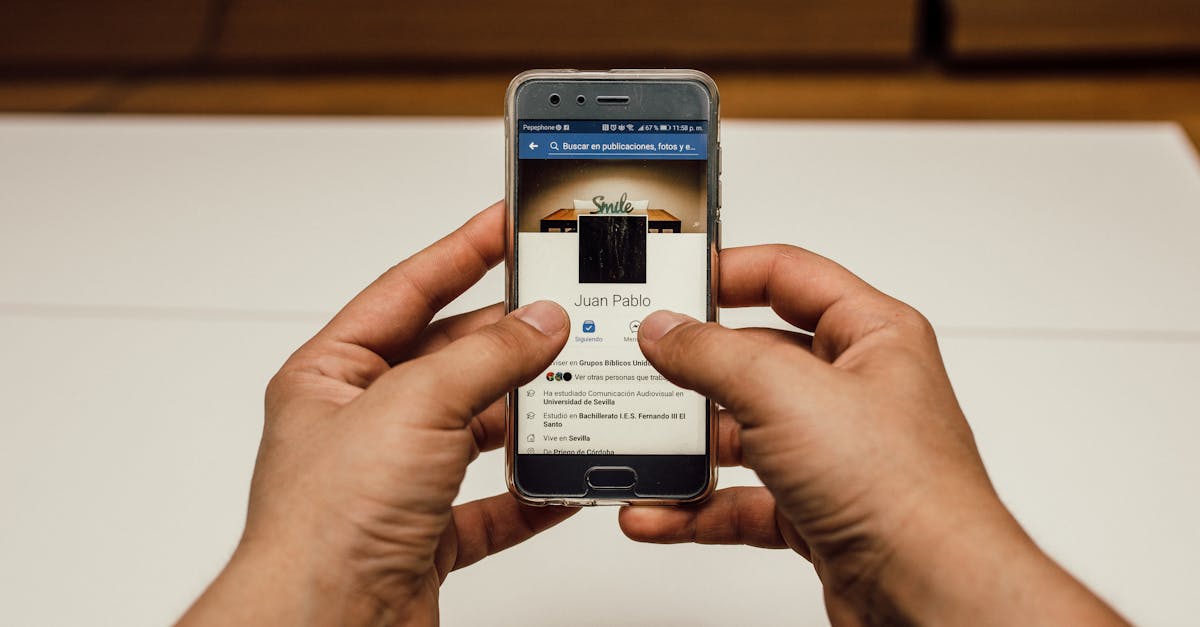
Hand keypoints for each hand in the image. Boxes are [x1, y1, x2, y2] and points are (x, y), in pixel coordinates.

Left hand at [178, 202, 574, 625]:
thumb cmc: (323, 527)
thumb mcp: (414, 408)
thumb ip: (486, 359)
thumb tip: (540, 323)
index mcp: (332, 376)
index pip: (407, 290)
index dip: (461, 251)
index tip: (506, 224)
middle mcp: (362, 425)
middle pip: (450, 360)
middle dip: (508, 339)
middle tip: (563, 310)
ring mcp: (395, 481)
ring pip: (475, 431)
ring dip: (525, 414)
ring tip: (575, 385)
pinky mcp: (425, 535)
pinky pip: (491, 503)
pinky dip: (531, 491)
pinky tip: (563, 477)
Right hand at [620, 245, 1126, 625]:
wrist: (929, 597)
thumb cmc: (902, 490)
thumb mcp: (784, 394)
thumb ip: (713, 354)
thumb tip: (665, 331)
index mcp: (871, 336)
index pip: (790, 276)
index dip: (730, 271)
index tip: (674, 281)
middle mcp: (855, 390)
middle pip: (757, 359)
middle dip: (696, 369)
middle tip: (644, 365)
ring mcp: (835, 454)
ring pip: (745, 436)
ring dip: (689, 447)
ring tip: (640, 445)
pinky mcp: (817, 512)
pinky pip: (742, 499)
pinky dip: (697, 507)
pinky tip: (658, 510)